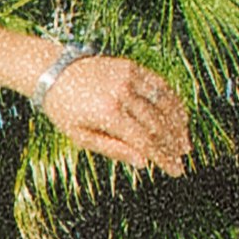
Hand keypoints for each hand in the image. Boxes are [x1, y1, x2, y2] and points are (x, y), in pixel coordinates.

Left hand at [36, 48, 189, 172]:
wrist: (53, 72)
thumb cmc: (65, 110)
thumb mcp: (81, 136)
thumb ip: (113, 150)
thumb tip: (143, 162)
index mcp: (108, 114)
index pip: (145, 141)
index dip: (164, 158)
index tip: (176, 171)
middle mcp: (121, 93)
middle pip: (157, 124)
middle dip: (173, 145)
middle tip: (183, 159)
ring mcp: (128, 77)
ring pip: (164, 103)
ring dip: (178, 124)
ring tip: (185, 142)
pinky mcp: (131, 67)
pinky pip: (159, 85)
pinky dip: (172, 101)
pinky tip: (179, 116)